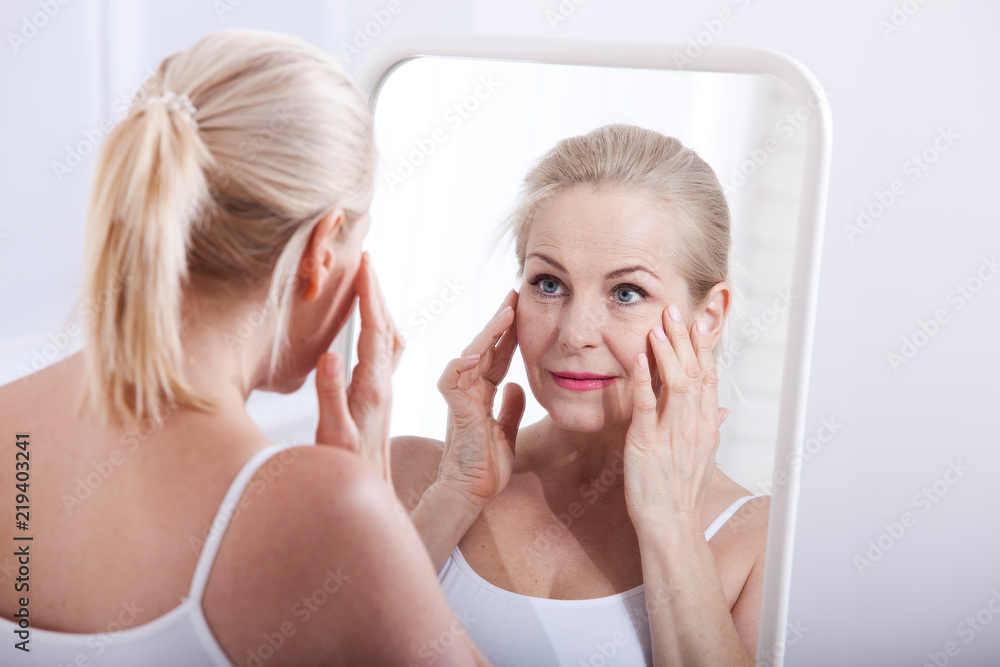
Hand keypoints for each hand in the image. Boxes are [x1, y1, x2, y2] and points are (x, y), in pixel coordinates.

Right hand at [315, 253, 403, 481]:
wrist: (370, 501)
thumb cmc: (347, 472)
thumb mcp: (333, 436)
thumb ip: (330, 396)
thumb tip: (331, 354)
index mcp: (372, 388)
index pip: (374, 330)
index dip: (370, 295)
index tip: (365, 262)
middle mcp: (383, 385)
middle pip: (387, 327)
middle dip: (377, 291)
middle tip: (367, 259)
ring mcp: (382, 391)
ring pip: (389, 339)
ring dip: (380, 307)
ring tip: (368, 280)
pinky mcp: (378, 398)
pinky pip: (384, 353)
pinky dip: (378, 328)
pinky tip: (371, 324)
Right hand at [435, 290, 524, 507]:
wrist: (471, 493)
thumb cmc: (485, 467)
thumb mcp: (507, 431)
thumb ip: (511, 407)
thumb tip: (518, 385)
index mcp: (483, 394)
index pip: (496, 355)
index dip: (509, 333)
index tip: (522, 308)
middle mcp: (469, 391)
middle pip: (483, 347)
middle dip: (499, 320)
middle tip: (515, 294)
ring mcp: (460, 399)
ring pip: (468, 356)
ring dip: (486, 334)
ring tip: (505, 312)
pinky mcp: (455, 412)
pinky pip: (451, 382)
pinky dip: (459, 366)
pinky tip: (474, 354)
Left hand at [624, 304, 727, 526]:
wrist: (671, 524)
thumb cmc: (682, 492)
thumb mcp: (703, 456)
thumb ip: (712, 427)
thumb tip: (722, 408)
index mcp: (707, 427)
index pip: (709, 378)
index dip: (704, 348)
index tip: (700, 321)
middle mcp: (694, 426)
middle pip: (694, 373)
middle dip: (685, 339)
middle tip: (675, 310)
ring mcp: (672, 434)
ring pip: (676, 384)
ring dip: (667, 352)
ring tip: (658, 326)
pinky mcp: (646, 444)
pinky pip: (647, 407)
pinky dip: (643, 381)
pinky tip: (638, 359)